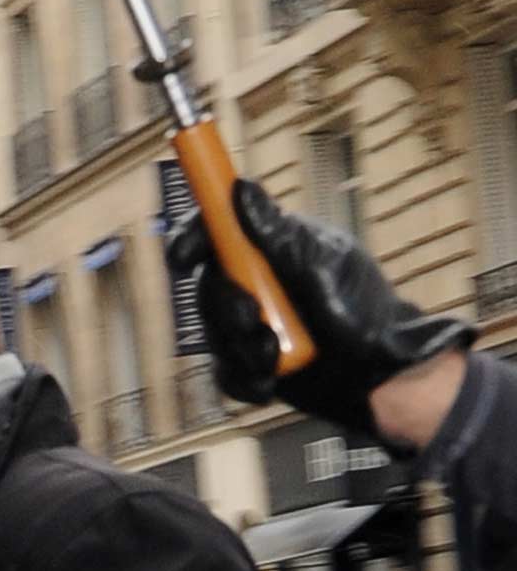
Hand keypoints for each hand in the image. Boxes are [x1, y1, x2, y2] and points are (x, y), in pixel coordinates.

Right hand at [168, 178, 473, 437]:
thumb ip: (279, 236)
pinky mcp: (252, 365)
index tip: (184, 258)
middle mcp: (256, 284)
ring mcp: (252, 325)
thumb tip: (242, 188)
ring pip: (215, 334)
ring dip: (240, 348)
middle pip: (208, 288)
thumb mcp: (325, 267)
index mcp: (271, 249)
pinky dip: (244, 380)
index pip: (217, 231)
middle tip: (252, 321)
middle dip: (226, 308)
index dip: (192, 238)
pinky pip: (226, 374)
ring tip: (274, 358)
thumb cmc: (366, 311)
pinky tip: (268, 382)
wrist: (386, 375)